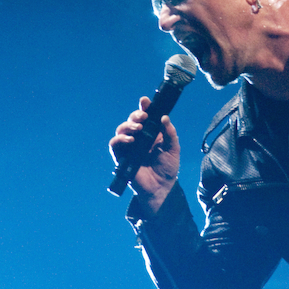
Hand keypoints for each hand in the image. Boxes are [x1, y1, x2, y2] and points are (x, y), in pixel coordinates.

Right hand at [109, 96, 180, 211]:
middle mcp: (139, 137)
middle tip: (143, 116)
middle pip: (132, 120)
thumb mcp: (173, 148)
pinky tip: (130, 140)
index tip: (145, 101)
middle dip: (136, 115)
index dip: (144, 107)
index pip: (146, 117)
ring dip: (128, 126)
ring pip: (121, 130)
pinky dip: (120, 139)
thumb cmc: (168, 167)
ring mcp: (129, 146)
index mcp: (151, 133)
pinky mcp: (121, 156)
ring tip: (138, 128)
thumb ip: (170, 133)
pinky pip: (115, 144)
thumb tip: (164, 117)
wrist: (161, 187)